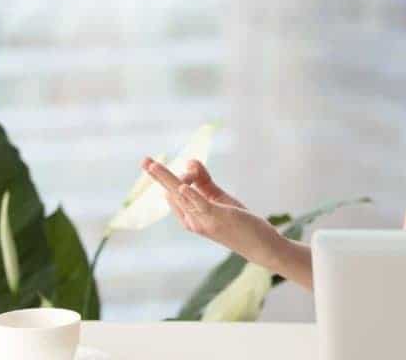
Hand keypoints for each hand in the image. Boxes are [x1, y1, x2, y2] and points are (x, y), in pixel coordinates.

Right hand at [141, 157, 282, 263]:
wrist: (261, 246)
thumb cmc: (239, 223)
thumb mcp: (219, 198)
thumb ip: (204, 181)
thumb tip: (190, 161)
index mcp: (190, 216)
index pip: (176, 191)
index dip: (183, 175)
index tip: (195, 166)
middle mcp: (192, 220)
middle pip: (172, 193)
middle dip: (158, 176)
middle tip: (144, 160)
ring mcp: (203, 220)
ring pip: (181, 195)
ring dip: (167, 179)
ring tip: (153, 165)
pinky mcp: (217, 218)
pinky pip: (201, 205)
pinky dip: (191, 196)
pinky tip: (183, 186)